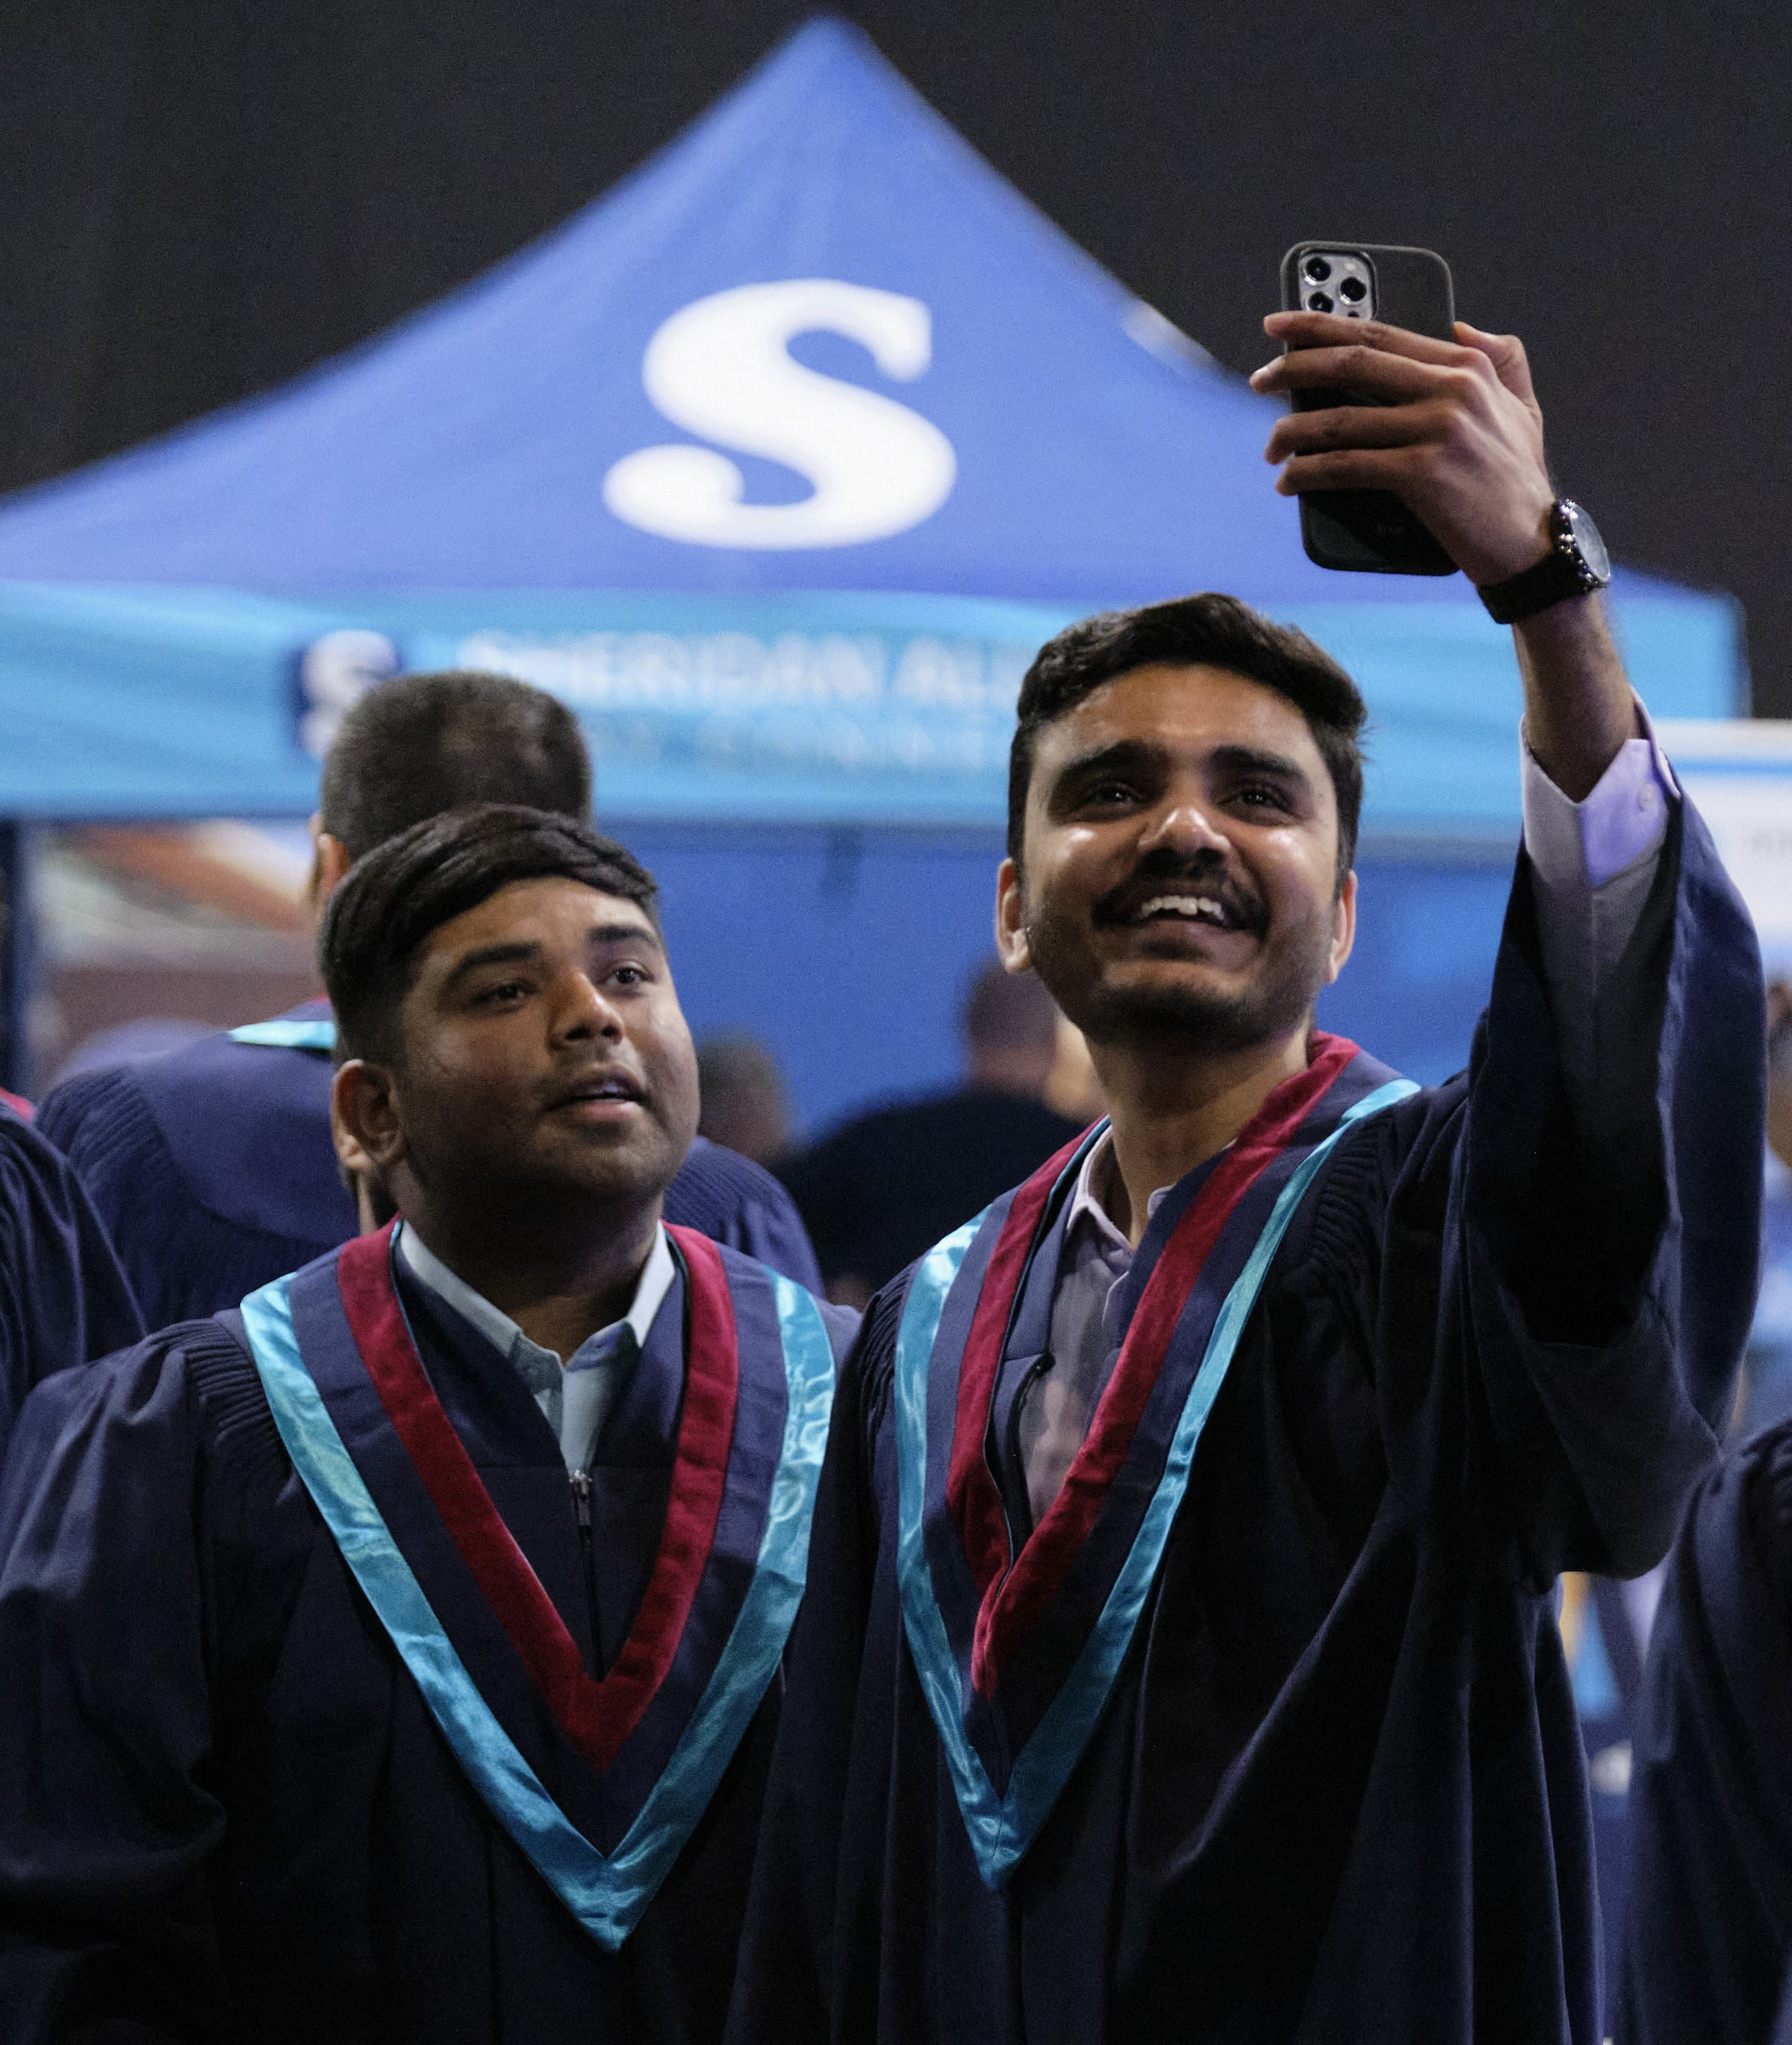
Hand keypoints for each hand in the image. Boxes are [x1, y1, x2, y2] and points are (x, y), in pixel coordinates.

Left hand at [1250, 311, 1556, 586]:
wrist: (1534, 547)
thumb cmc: (1518, 481)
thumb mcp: (1524, 407)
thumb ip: (1503, 358)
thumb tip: (1461, 324)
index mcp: (1468, 365)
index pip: (1379, 333)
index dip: (1319, 325)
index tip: (1278, 326)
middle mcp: (1452, 389)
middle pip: (1351, 364)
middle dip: (1292, 369)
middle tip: (1259, 380)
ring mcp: (1437, 430)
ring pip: (1339, 419)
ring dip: (1291, 432)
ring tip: (1271, 447)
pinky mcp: (1421, 474)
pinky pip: (1343, 466)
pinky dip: (1307, 473)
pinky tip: (1288, 481)